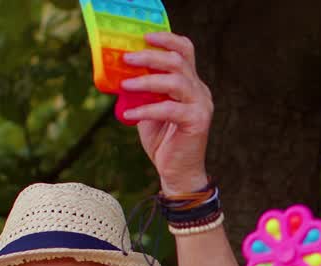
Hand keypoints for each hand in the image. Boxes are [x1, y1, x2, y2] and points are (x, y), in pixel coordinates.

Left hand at [120, 32, 211, 194]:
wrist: (178, 173)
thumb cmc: (164, 142)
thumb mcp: (148, 110)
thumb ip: (142, 93)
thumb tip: (119, 75)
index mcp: (191, 84)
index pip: (185, 51)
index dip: (166, 39)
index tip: (145, 37)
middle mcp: (200, 91)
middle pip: (178, 61)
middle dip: (150, 57)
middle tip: (127, 58)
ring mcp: (201, 106)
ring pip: (176, 81)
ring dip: (147, 81)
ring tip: (125, 84)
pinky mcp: (197, 122)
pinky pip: (169, 109)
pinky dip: (146, 110)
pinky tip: (129, 114)